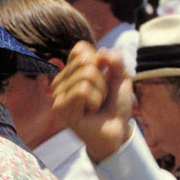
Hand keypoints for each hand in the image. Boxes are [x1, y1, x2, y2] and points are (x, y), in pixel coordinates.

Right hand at [51, 41, 132, 162]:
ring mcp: (58, 94)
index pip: (81, 49)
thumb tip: (101, 53)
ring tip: (96, 104)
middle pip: (86, 63)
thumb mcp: (121, 78)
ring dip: (100, 92)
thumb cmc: (115, 105)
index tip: (103, 78)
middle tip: (101, 96)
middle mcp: (61, 80)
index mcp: (71, 70)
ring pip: (85, 77)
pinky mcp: (60, 107)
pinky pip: (82, 91)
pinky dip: (95, 100)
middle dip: (102, 80)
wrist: (117, 130)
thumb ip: (115, 60)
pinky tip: (91, 110)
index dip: (100, 61)